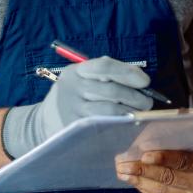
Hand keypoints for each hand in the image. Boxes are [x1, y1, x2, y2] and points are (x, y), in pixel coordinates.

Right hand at [2, 56, 153, 157]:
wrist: (45, 120)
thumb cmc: (76, 95)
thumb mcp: (84, 79)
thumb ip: (109, 76)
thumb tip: (141, 81)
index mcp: (77, 71)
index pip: (105, 66)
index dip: (128, 72)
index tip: (145, 82)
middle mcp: (73, 87)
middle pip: (111, 90)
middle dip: (135, 96)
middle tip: (148, 102)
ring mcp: (73, 109)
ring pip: (109, 110)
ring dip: (130, 112)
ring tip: (140, 112)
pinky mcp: (76, 127)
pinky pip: (103, 124)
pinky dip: (120, 123)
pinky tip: (128, 122)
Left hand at [116, 149, 192, 192]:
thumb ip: (177, 137)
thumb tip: (145, 142)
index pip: (185, 161)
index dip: (164, 158)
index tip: (144, 155)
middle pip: (169, 178)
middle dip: (143, 170)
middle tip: (123, 164)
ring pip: (162, 192)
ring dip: (139, 181)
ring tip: (123, 172)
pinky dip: (145, 189)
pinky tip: (135, 181)